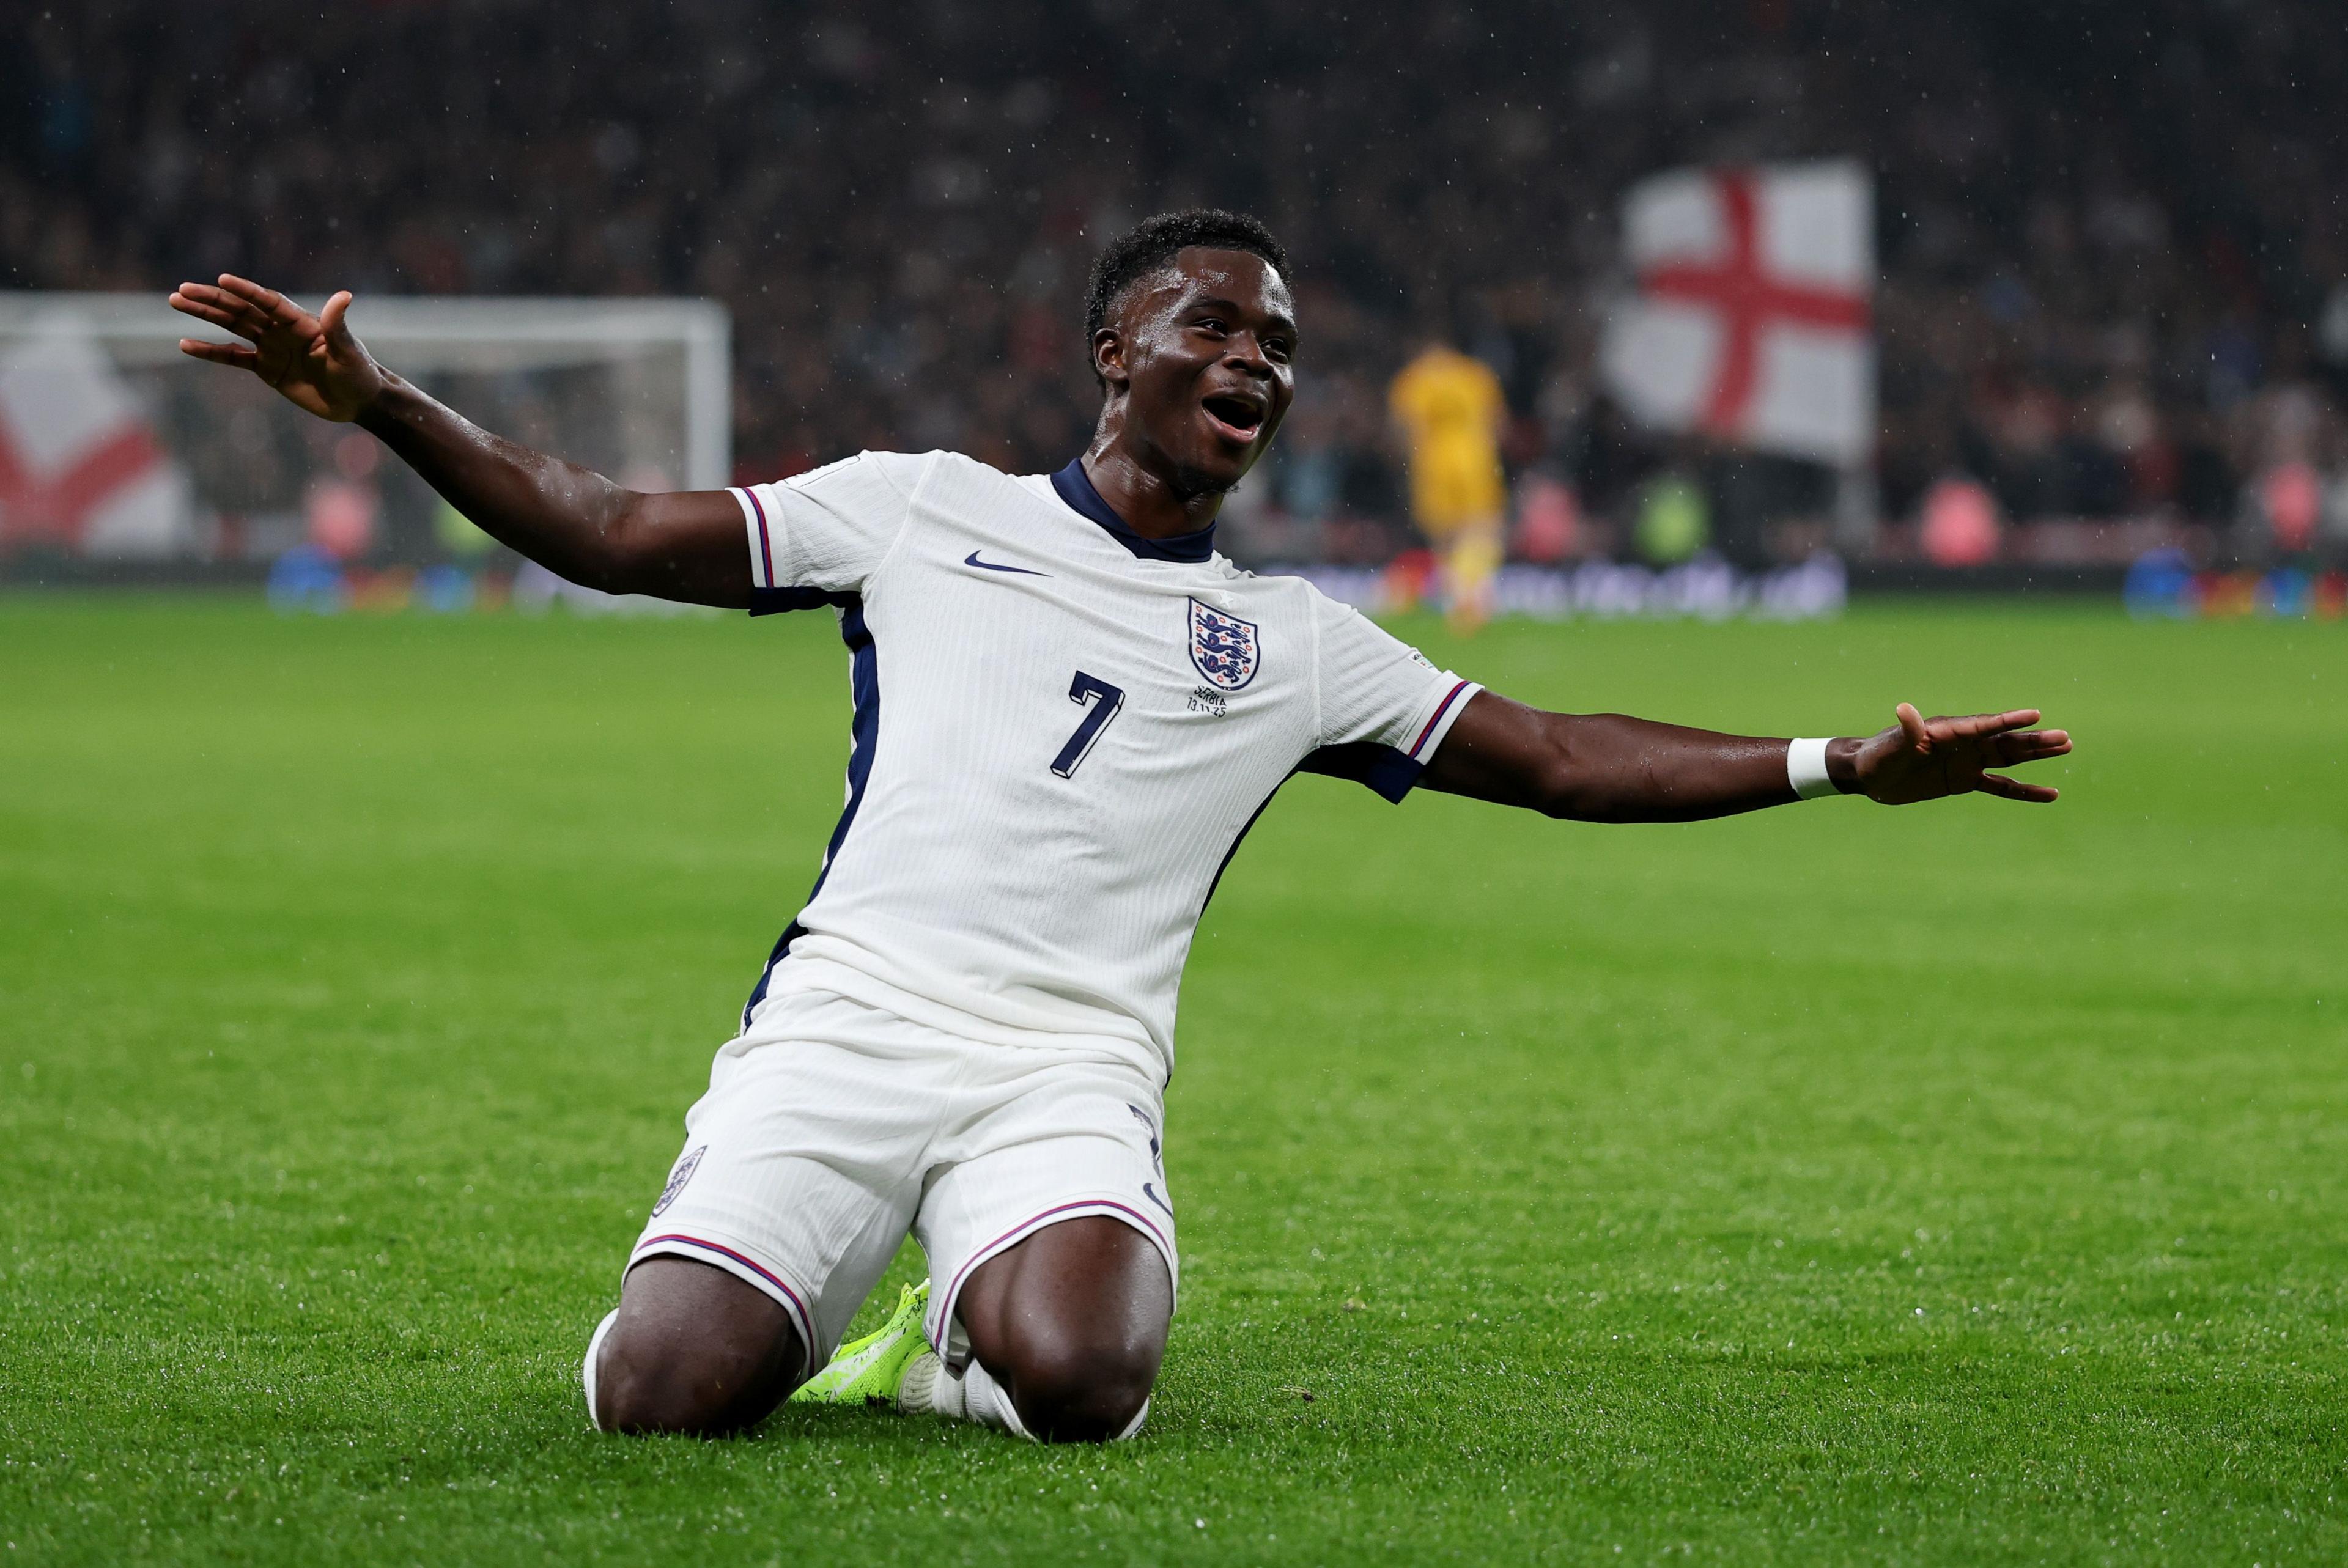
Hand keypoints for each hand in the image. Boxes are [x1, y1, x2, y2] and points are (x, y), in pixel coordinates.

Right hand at [168, 275, 384, 421]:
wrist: (358, 401)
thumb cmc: (359, 374)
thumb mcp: (348, 352)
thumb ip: (338, 327)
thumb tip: (343, 296)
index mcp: (300, 322)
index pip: (268, 302)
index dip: (246, 292)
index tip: (222, 280)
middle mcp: (281, 329)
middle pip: (241, 310)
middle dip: (212, 300)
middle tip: (182, 290)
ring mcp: (271, 347)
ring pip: (232, 327)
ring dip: (205, 315)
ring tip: (177, 301)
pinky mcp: (266, 368)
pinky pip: (233, 357)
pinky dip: (210, 351)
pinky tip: (186, 344)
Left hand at [1847, 703, 2071, 804]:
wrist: (1870, 774)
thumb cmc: (1879, 755)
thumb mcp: (1893, 745)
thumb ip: (1906, 730)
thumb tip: (1904, 709)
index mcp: (1949, 731)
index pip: (1984, 725)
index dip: (2008, 721)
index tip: (2035, 716)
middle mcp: (1963, 744)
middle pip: (2004, 742)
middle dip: (2033, 741)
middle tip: (2064, 738)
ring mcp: (1966, 762)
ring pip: (2008, 759)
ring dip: (2035, 755)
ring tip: (2066, 747)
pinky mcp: (1963, 781)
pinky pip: (1999, 786)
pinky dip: (2023, 790)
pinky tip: (2049, 793)